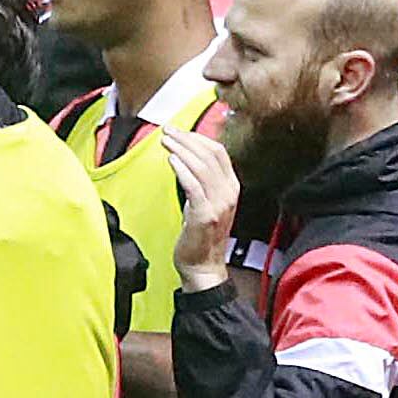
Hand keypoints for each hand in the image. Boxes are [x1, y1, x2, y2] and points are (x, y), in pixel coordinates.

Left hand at [159, 125, 242, 291]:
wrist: (203, 266)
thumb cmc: (199, 235)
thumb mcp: (204, 203)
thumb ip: (201, 183)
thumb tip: (184, 160)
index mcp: (231, 187)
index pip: (218, 153)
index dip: (198, 138)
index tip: (179, 131)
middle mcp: (228, 193)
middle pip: (210, 155)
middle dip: (187, 139)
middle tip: (168, 131)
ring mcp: (219, 204)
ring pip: (202, 167)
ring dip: (182, 150)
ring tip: (166, 141)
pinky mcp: (205, 215)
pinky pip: (194, 186)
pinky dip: (182, 170)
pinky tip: (171, 160)